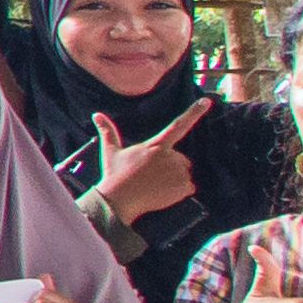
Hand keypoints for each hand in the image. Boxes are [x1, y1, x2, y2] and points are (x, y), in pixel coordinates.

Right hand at [90, 109, 198, 223]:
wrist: (119, 200)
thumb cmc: (114, 175)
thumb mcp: (110, 151)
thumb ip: (108, 132)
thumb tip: (96, 114)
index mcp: (156, 145)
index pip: (178, 126)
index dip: (193, 113)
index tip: (207, 101)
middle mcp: (170, 156)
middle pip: (181, 159)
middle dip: (171, 166)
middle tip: (152, 176)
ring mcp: (178, 172)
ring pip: (185, 173)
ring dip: (175, 179)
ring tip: (156, 186)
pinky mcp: (183, 187)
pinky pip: (189, 187)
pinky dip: (179, 191)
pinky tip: (163, 194)